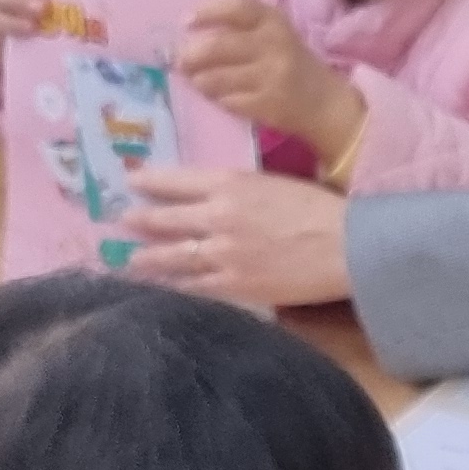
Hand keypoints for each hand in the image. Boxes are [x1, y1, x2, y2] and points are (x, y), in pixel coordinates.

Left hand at [108, 167, 354, 306]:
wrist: (346, 247)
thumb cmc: (318, 209)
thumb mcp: (272, 183)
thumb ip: (237, 189)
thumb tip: (213, 199)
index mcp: (229, 184)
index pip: (175, 180)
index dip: (149, 181)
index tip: (132, 182)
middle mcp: (216, 216)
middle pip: (164, 218)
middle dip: (139, 220)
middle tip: (122, 222)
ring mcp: (221, 254)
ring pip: (171, 256)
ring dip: (146, 258)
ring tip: (129, 261)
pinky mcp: (234, 285)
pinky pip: (193, 286)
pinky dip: (175, 286)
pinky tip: (163, 288)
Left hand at [176, 0, 364, 162]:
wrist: (325, 103)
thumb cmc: (291, 63)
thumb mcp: (275, 33)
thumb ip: (242, 23)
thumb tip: (192, 22)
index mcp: (273, 21)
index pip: (235, 6)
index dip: (206, 12)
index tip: (186, 22)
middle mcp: (274, 45)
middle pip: (218, 45)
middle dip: (191, 55)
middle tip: (181, 61)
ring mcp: (271, 77)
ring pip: (218, 77)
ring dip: (200, 80)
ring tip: (197, 80)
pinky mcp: (268, 105)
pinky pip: (229, 101)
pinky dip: (218, 99)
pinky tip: (219, 97)